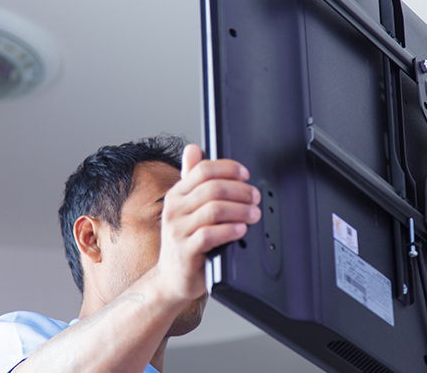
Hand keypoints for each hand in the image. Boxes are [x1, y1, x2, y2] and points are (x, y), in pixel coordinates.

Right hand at [156, 144, 260, 301]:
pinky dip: (230, 230)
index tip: (246, 174)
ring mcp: (178, 231)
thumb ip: (192, 180)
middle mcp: (174, 209)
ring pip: (214, 210)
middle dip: (240, 191)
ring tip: (254, 214)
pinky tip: (241, 230)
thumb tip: (193, 149)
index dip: (228, 168)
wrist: (172, 278)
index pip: (202, 169)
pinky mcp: (186, 251)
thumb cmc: (184, 241)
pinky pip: (210, 235)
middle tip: (255, 197)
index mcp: (177, 194)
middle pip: (212, 188)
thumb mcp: (185, 207)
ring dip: (240, 210)